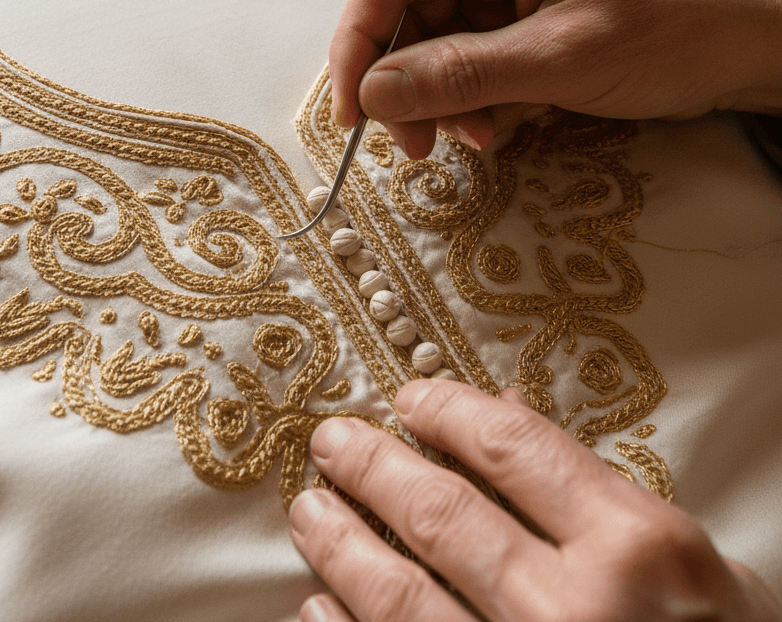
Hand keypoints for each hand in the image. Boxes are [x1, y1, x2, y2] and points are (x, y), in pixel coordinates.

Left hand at [289, 380, 780, 621]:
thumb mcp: (692, 566)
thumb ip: (597, 488)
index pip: (514, 449)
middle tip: (331, 441)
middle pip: (443, 512)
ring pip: (403, 595)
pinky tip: (318, 604)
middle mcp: (577, 609)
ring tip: (309, 508)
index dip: (447, 412)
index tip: (409, 400)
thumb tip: (505, 410)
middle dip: (372, 466)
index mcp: (640, 548)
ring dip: (342, 544)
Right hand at [328, 0, 781, 157]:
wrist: (749, 48)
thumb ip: (461, 75)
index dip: (359, 42)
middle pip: (407, 15)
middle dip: (408, 83)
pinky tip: (507, 124)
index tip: (353, 111)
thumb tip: (370, 94)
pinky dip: (476, 102)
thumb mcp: (562, 58)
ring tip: (485, 137)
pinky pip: (467, 65)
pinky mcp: (519, 22)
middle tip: (418, 144)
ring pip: (433, 48)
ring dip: (446, 101)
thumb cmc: (673, 33)